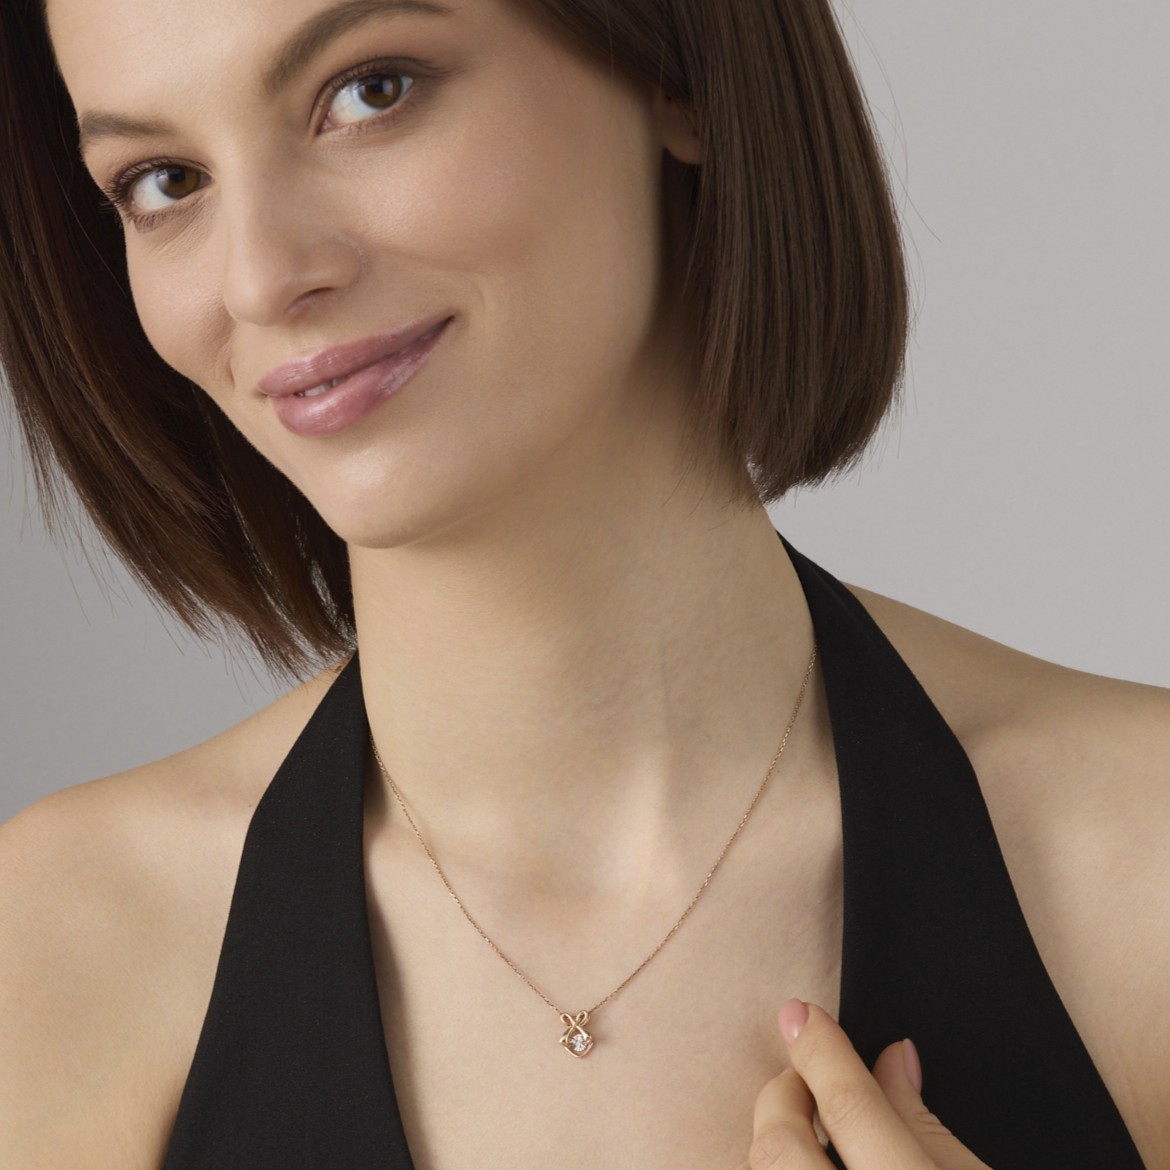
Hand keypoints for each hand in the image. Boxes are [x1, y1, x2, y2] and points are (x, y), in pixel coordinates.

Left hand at [742, 1000, 992, 1168]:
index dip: (822, 1052)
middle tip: (805, 1079)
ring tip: (808, 1130)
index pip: (850, 1109)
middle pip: (781, 1146)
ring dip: (778, 1142)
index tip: (801, 1013)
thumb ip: (923, 1122)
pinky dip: (779, 1168)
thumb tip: (892, 1057)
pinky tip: (806, 1159)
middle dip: (783, 1100)